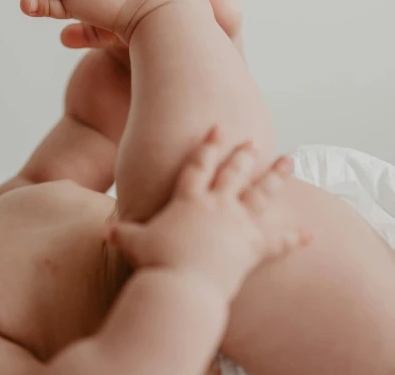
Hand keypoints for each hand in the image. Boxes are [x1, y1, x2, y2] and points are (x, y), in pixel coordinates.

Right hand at [108, 128, 310, 301]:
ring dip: (276, 176)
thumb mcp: (134, 245)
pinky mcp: (252, 249)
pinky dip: (294, 238)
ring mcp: (237, 225)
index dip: (208, 146)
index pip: (198, 166)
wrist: (182, 289)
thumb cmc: (156, 265)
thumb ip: (124, 233)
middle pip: (234, 173)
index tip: (217, 129)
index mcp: (189, 201)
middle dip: (244, 154)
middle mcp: (216, 206)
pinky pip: (277, 242)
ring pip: (261, 194)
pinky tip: (310, 233)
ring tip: (289, 160)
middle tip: (253, 140)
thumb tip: (108, 230)